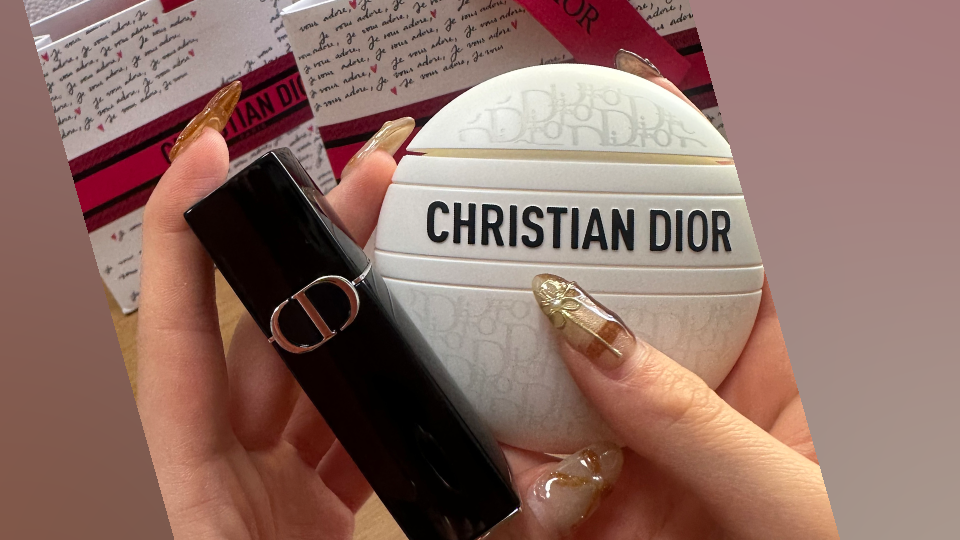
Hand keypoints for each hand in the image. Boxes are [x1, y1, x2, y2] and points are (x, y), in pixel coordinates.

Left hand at [137, 82, 412, 538]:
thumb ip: (390, 536)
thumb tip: (506, 516)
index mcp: (191, 498)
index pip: (178, 343)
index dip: (183, 242)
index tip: (210, 161)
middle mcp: (217, 479)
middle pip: (263, 337)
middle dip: (317, 253)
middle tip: (370, 183)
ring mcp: (260, 490)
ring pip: (305, 376)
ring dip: (355, 313)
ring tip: (405, 247)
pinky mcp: (297, 509)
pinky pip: (335, 428)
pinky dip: (373, 388)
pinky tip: (418, 356)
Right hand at [487, 52, 837, 539]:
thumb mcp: (791, 499)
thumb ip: (693, 421)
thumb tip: (593, 333)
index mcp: (781, 367)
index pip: (723, 247)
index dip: (673, 182)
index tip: (619, 129)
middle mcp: (706, 397)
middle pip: (626, 303)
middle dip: (568, 263)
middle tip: (507, 214)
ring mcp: (649, 453)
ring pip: (567, 380)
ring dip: (517, 355)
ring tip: (465, 303)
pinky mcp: (609, 512)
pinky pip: (542, 465)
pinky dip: (506, 451)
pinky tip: (477, 426)